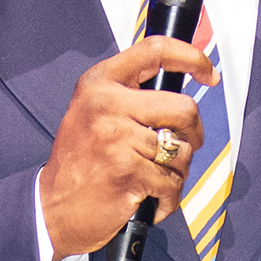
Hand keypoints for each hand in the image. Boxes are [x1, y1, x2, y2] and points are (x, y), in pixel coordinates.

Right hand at [38, 39, 219, 258]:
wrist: (52, 209)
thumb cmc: (78, 165)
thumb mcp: (91, 113)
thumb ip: (128, 97)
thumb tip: (177, 93)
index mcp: (99, 83)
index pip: (155, 51)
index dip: (191, 58)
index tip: (208, 73)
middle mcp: (106, 105)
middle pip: (184, 108)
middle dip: (194, 134)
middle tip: (185, 146)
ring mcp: (117, 138)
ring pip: (182, 151)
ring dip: (177, 172)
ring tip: (155, 180)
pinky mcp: (128, 172)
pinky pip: (172, 183)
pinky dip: (168, 198)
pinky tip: (151, 200)